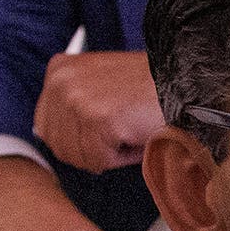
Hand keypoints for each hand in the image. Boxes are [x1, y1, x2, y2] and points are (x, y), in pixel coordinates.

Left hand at [32, 50, 165, 173]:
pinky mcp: (98, 119)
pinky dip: (122, 156)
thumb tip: (43, 134)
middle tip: (120, 126)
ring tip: (129, 127)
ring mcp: (77, 99)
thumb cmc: (147, 91)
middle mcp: (61, 81)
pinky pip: (99, 161)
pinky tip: (135, 132)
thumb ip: (67, 106)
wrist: (186, 86)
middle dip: (92, 147)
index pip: (45, 128)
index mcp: (58, 70)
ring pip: (78, 156)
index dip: (79, 137)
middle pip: (59, 146)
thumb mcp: (97, 86)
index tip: (105, 123)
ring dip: (108, 152)